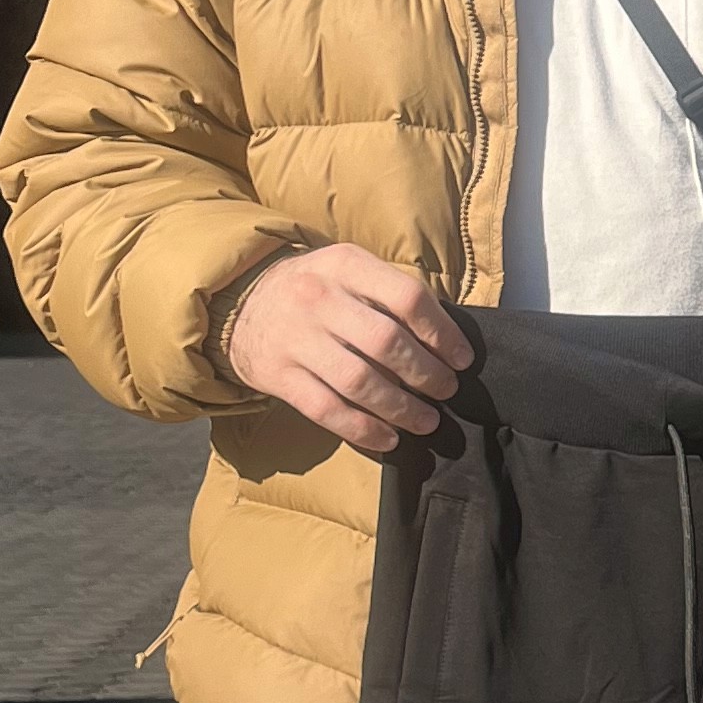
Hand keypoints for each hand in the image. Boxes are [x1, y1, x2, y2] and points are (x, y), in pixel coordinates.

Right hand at [219, 245, 470, 455]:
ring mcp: (296, 338)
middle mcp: (319, 298)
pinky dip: (362, 428)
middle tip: (445, 390)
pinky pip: (327, 409)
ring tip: (426, 420)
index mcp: (346, 265)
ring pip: (359, 381)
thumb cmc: (314, 289)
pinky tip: (388, 438)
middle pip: (387, 343)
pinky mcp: (278, 375)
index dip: (442, 333)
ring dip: (401, 408)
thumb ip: (389, 295)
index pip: (408, 298)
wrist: (240, 302)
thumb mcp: (348, 271)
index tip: (462, 358)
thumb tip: (444, 341)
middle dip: (426, 374)